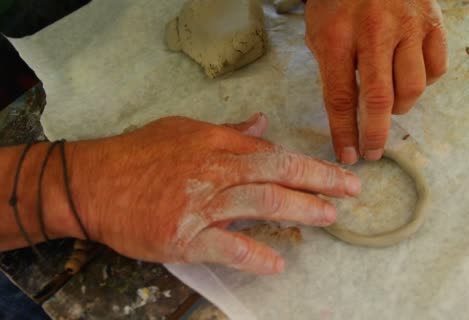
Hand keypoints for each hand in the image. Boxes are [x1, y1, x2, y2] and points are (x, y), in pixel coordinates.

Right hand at [69, 114, 360, 273]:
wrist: (91, 183)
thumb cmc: (137, 155)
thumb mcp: (183, 130)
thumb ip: (227, 130)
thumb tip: (262, 123)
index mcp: (216, 144)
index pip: (274, 152)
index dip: (309, 164)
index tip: (336, 172)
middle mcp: (215, 170)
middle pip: (278, 173)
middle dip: (320, 181)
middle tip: (351, 190)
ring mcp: (201, 204)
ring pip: (262, 203)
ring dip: (301, 210)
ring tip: (329, 217)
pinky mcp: (185, 236)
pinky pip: (228, 247)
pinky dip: (255, 256)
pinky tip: (277, 265)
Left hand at [305, 0, 447, 163]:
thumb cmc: (339, 0)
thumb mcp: (320, 31)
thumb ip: (332, 70)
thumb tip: (348, 116)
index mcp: (336, 36)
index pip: (340, 98)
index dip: (344, 133)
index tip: (348, 155)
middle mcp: (373, 32)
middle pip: (378, 99)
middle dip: (375, 134)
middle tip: (373, 151)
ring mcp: (407, 25)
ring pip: (413, 88)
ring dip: (401, 107)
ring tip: (391, 106)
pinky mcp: (432, 21)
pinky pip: (436, 68)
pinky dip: (426, 82)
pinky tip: (410, 77)